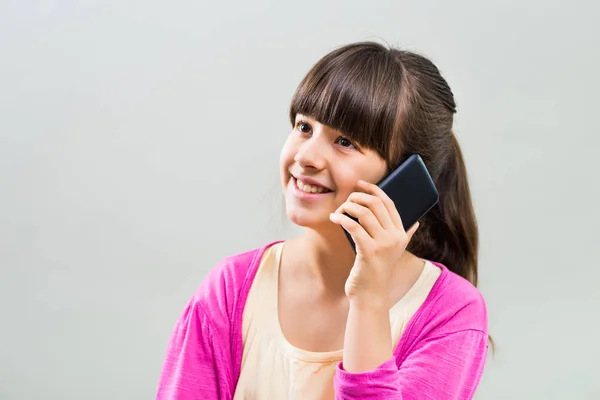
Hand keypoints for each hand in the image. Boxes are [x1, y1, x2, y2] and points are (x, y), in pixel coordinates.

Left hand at [329, 180, 418, 304]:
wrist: (371, 295)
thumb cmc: (377, 271)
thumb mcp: (394, 252)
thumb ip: (406, 236)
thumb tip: (415, 222)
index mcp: (401, 234)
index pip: (389, 203)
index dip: (374, 190)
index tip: (360, 184)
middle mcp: (395, 237)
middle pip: (376, 204)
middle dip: (357, 197)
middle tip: (345, 201)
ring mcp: (384, 244)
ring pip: (364, 212)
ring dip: (347, 207)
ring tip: (338, 211)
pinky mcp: (369, 251)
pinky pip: (354, 226)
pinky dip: (342, 219)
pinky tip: (334, 219)